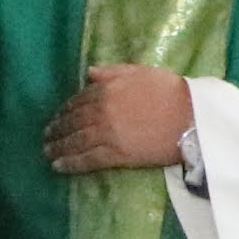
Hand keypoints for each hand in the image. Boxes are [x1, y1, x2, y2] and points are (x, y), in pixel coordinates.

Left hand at [39, 64, 190, 175]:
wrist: (191, 117)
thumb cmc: (171, 92)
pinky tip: (58, 166)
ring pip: (75, 141)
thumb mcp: (141, 72)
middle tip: (47, 136)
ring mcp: (107, 133)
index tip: (58, 116)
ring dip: (58, 147)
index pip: (79, 100)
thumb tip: (89, 73)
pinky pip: (87, 160)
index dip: (66, 110)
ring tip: (48, 151)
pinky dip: (70, 163)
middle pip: (73, 121)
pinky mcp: (115, 154)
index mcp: (107, 89)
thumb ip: (113, 72)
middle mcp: (102, 110)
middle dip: (57, 129)